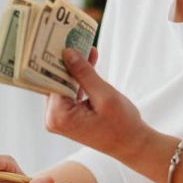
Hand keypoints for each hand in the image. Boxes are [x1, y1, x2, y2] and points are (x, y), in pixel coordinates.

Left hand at [45, 47, 152, 161]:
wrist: (132, 145)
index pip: (50, 80)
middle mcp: (53, 118)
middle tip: (74, 38)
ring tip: (86, 47)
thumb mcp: (104, 95)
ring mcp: (60, 118)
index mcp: (58, 116)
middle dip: (67, 61)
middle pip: (55, 82)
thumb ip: (85, 74)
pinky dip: (80, 79)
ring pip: (63, 84)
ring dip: (75, 68)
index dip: (56, 59)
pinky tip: (90, 61)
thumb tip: (67, 53)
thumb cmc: (122, 125)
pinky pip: (70, 91)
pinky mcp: (67, 116)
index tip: (60, 39)